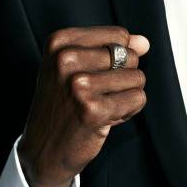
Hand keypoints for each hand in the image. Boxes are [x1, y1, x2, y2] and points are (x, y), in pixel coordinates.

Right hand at [18, 26, 149, 186]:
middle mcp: (65, 59)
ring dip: (126, 94)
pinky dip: (129, 110)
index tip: (96, 72)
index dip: (119, 56)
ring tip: (101, 105)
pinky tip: (106, 117)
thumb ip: (113, 48)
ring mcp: (78, 85)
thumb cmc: (63, 103)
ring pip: (137, 77)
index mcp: (60, 42)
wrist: (42, 150)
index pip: (119, 35)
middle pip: (130, 56)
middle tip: (98, 93)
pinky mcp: (92, 110)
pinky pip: (137, 99)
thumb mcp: (77, 66)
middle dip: (123, 76)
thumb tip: (144, 42)